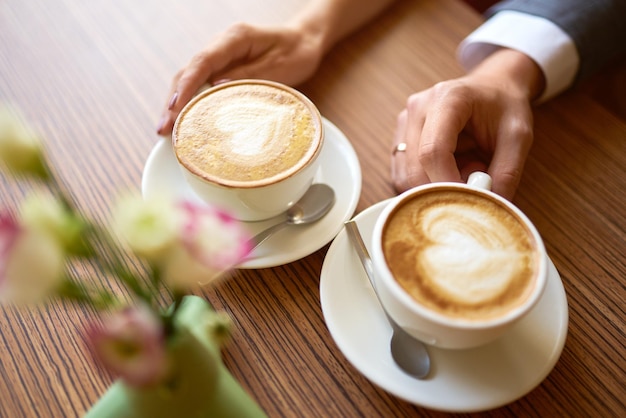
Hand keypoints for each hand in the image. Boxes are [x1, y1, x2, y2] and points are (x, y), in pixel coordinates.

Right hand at [157, 22, 323, 135]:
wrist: (305, 42)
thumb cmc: (297, 52)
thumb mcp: (279, 66)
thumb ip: (250, 75)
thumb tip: (216, 88)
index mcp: (235, 38)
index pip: (203, 62)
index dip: (186, 86)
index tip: (175, 107)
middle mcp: (221, 46)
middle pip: (188, 72)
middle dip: (173, 101)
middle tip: (164, 129)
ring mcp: (219, 58)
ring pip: (190, 81)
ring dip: (177, 106)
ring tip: (166, 131)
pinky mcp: (222, 71)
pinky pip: (201, 87)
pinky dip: (190, 105)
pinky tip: (183, 124)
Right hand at [391, 48, 543, 199]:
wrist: (493, 87)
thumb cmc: (505, 106)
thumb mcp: (518, 136)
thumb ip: (506, 172)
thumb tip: (492, 208)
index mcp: (446, 99)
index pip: (433, 151)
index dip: (446, 183)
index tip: (466, 203)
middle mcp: (417, 109)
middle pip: (415, 168)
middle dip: (442, 189)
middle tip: (474, 182)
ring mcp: (404, 123)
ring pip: (405, 176)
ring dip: (434, 186)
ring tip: (464, 169)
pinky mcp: (400, 138)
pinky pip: (403, 175)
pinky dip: (427, 182)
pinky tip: (450, 168)